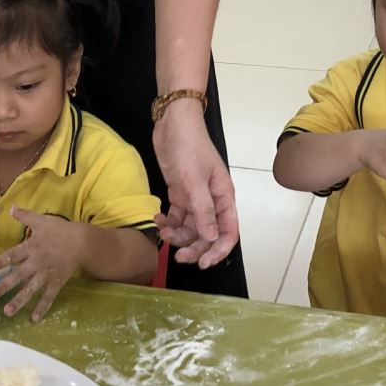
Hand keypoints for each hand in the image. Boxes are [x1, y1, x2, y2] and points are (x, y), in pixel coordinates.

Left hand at [0, 209, 82, 320]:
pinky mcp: (56, 282)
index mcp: (31, 248)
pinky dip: (42, 307)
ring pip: (31, 290)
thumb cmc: (60, 230)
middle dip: (4, 286)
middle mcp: (36, 263)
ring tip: (7, 312)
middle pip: (18, 276)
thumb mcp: (41, 220)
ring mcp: (46, 274)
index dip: (0, 262)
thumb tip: (10, 208)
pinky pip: (48, 297)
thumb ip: (25, 216)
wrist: (82, 241)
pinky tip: (34, 319)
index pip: (12, 256)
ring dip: (19, 301)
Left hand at [152, 104, 237, 266]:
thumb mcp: (195, 179)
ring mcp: (195, 198)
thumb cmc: (189, 147)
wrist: (173, 122)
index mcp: (224, 197)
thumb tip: (212, 238)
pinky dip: (168, 222)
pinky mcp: (180, 192)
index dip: (218, 251)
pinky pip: (177, 216)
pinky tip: (157, 218)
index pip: (228, 232)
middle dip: (194, 247)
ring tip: (162, 231)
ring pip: (190, 228)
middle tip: (176, 256)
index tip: (202, 263)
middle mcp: (212, 201)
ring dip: (177, 235)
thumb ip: (203, 210)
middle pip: (208, 234)